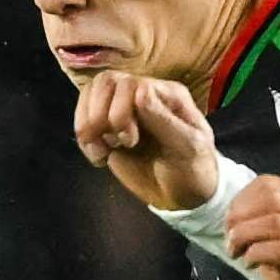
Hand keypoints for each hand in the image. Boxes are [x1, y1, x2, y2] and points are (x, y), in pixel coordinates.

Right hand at [73, 69, 224, 211]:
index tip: (131, 142)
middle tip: (116, 144)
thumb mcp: (188, 147)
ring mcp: (125, 110)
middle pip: (105, 82)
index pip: (131, 83)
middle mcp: (144, 95)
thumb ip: (164, 120)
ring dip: (87, 124)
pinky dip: (85, 139)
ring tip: (101, 151)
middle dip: (100, 115)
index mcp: (167, 94)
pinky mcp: (110, 129)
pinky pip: (85, 118)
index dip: (121, 111)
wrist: (185, 196)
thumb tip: (139, 92)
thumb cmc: (194, 170)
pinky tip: (99, 157)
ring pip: (91, 95)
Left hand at [221, 173, 279, 279]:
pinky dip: (258, 253)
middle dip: (242, 216)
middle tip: (229, 234)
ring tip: (235, 249)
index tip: (231, 219)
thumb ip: (265, 215)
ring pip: (279, 223)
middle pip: (275, 200)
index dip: (242, 199)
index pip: (272, 186)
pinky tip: (248, 262)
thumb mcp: (279, 237)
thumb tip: (236, 204)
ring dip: (246, 235)